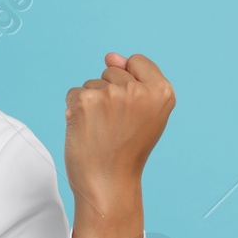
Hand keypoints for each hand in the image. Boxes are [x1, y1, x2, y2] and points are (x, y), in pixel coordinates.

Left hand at [63, 51, 175, 204]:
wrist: (108, 181)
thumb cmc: (126, 149)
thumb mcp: (143, 112)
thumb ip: (133, 79)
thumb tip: (110, 56)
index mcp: (163, 92)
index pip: (137, 62)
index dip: (129, 83)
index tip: (131, 110)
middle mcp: (139, 90)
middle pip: (112, 72)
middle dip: (108, 94)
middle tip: (115, 126)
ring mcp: (112, 94)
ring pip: (91, 83)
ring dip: (91, 103)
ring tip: (101, 129)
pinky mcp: (86, 100)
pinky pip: (74, 92)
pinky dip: (74, 109)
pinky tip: (85, 129)